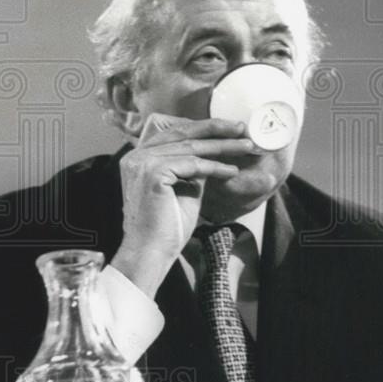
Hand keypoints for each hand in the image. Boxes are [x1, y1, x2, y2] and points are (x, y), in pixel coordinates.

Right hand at [111, 115, 253, 297]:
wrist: (150, 252)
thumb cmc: (165, 228)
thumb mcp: (181, 189)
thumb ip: (190, 169)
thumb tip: (213, 155)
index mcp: (138, 158)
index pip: (173, 134)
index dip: (202, 129)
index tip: (228, 129)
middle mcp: (135, 156)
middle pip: (181, 134)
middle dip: (215, 129)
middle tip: (241, 128)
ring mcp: (142, 163)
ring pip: (190, 148)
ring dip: (223, 147)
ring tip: (246, 147)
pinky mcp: (153, 174)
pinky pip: (192, 165)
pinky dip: (215, 167)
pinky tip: (232, 171)